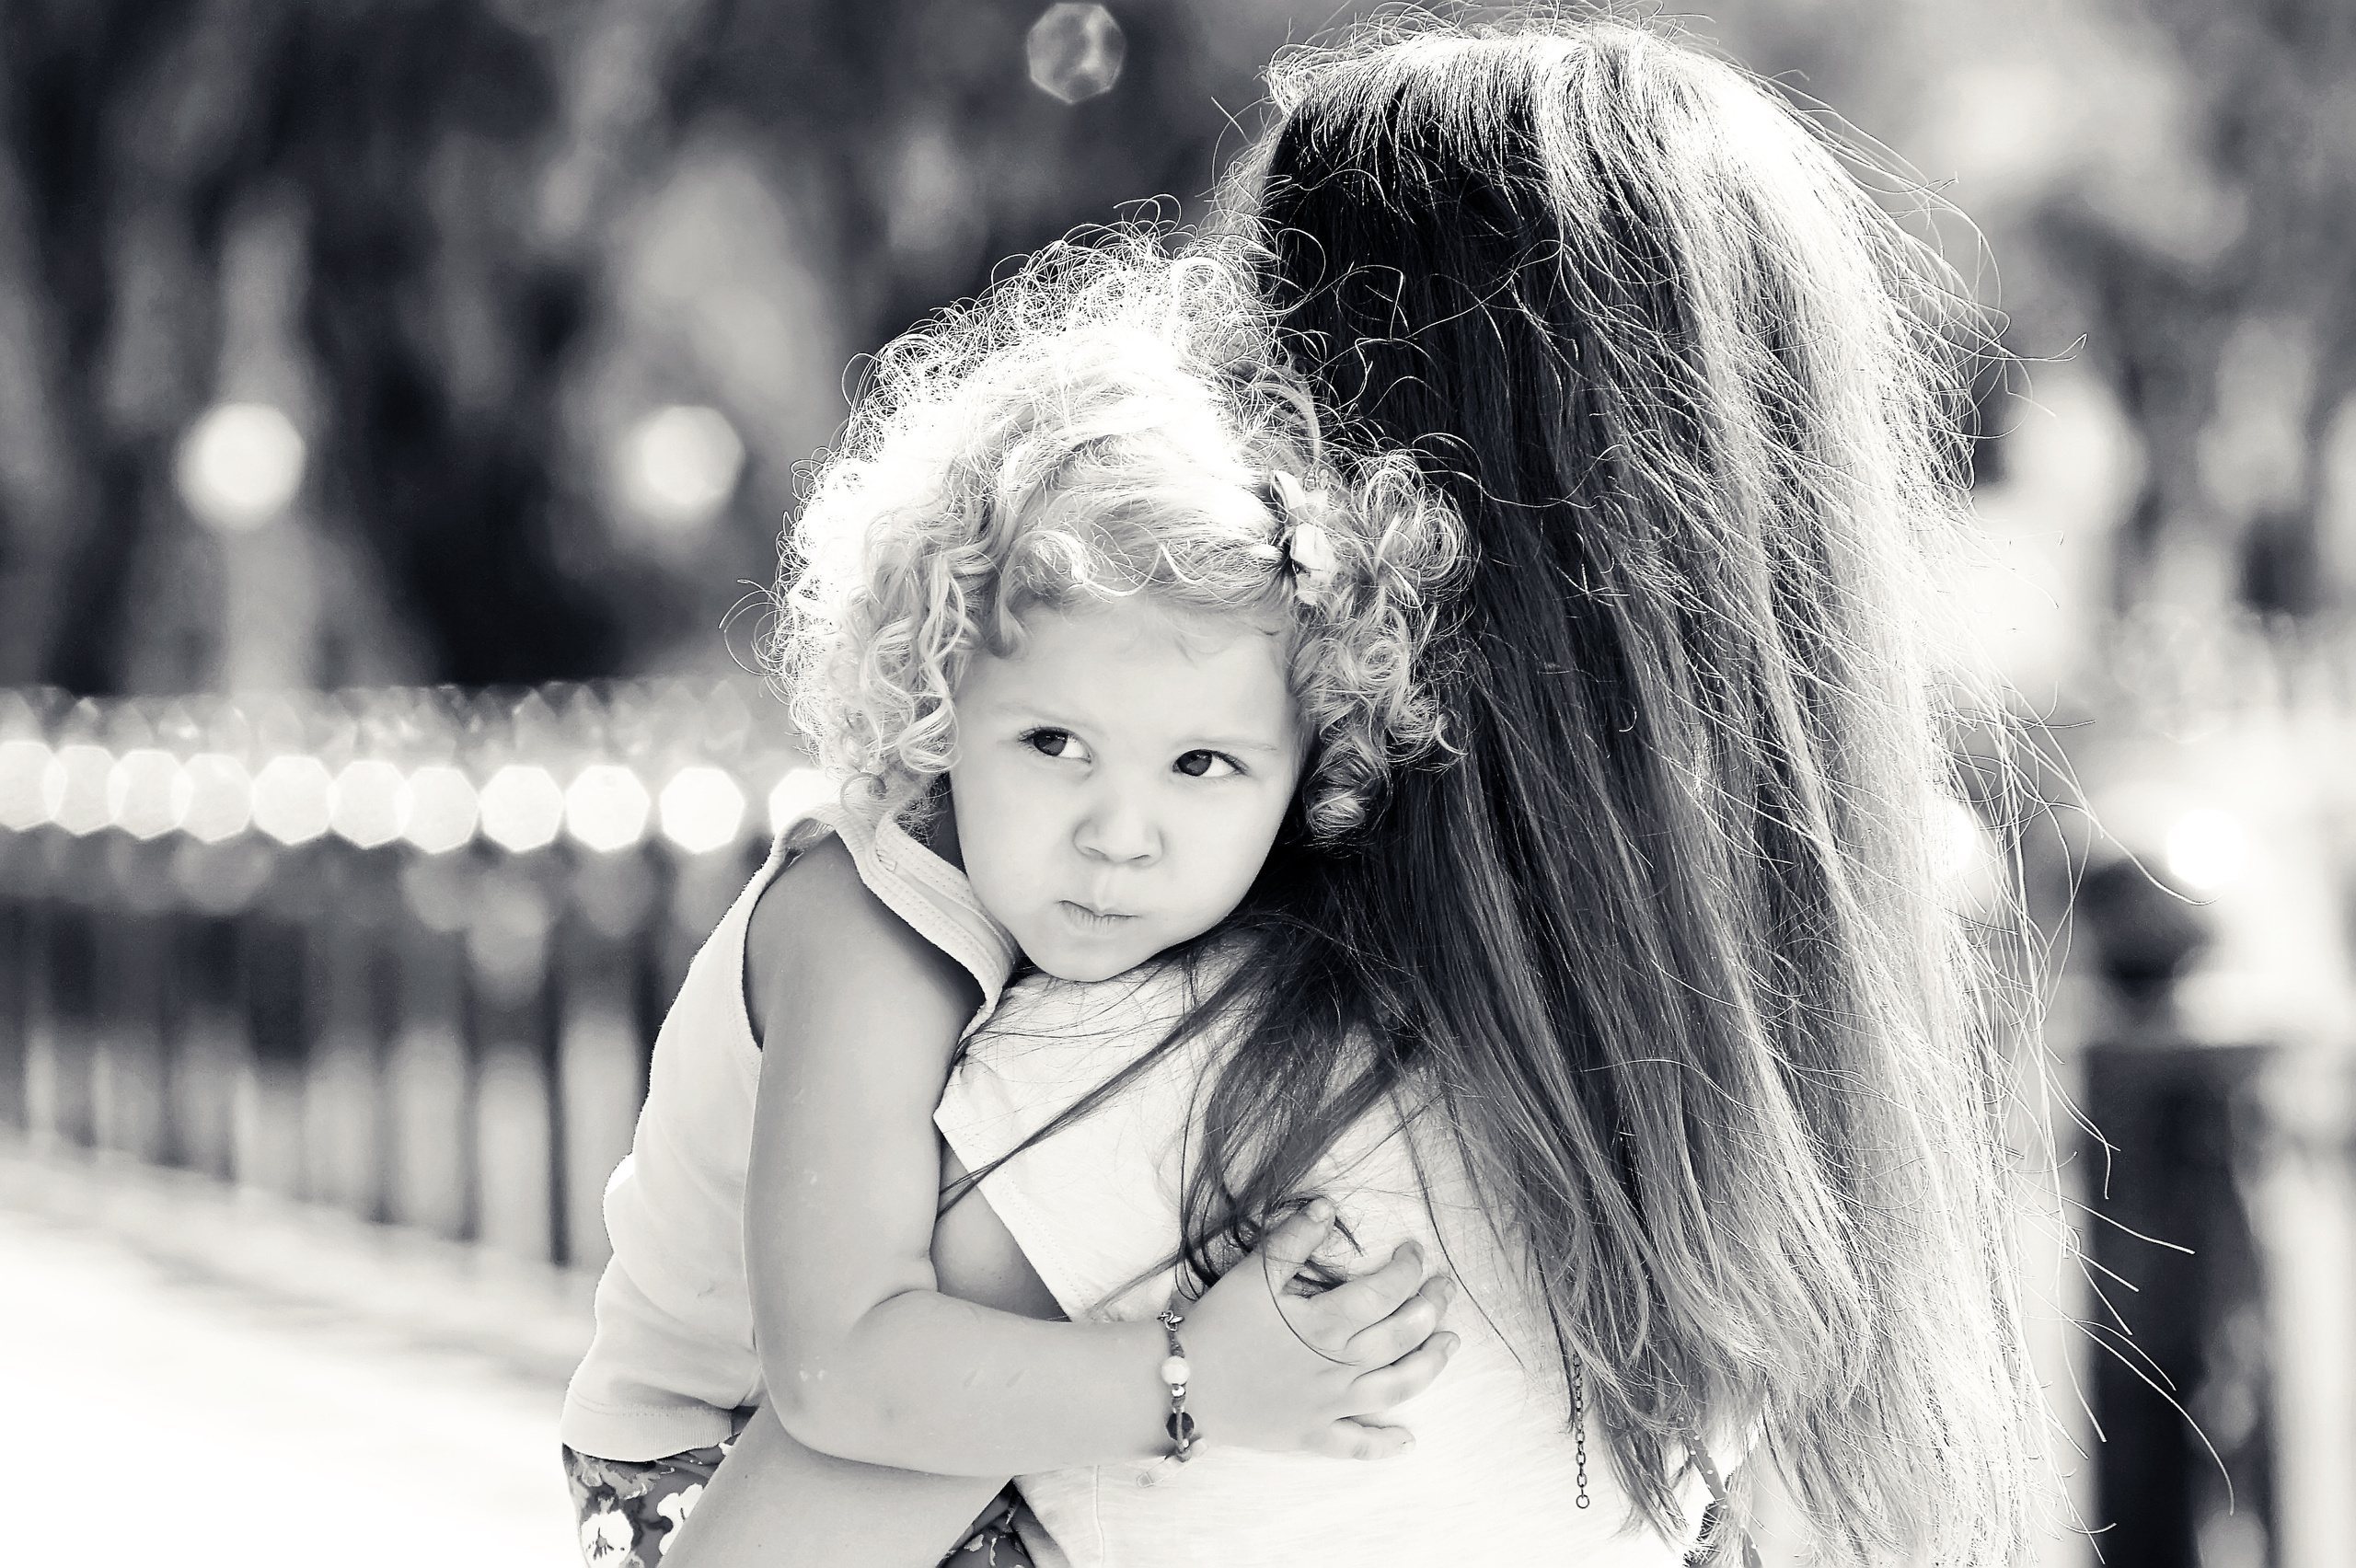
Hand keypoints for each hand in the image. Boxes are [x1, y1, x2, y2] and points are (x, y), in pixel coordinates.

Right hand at [1175, 1198, 1459, 1460]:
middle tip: (1444, 1288)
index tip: (1415, 1252)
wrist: (1184, 1384)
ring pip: (1396, 1388)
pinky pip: (1356, 1445)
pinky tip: (1408, 1440)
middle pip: (1401, 1336)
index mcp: (1325, 1324)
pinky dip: (1385, 1444)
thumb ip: (1292, 1238)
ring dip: (1429, 1365)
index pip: (1385, 1291)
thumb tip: (1327, 1207)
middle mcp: (1337, 1367)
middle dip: (1430, 1308)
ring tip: (1450, 1345)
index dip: (1408, 1268)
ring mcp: (1329, 1406)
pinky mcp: (1312, 1436)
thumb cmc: (1218, 1325)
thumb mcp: (1252, 1274)